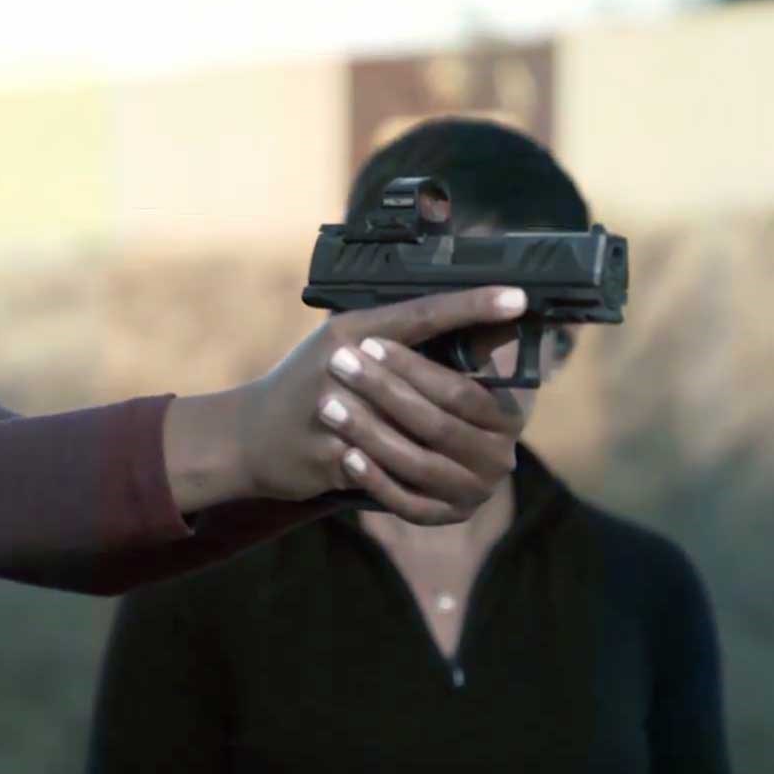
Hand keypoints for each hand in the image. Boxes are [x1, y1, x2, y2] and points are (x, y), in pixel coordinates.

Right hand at [225, 286, 528, 523]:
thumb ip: (396, 340)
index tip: (518, 296)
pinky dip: (416, 473)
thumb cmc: (308, 386)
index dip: (472, 305)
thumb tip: (473, 335)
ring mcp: (330, 410)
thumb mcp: (344, 345)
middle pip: (425, 377)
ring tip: (491, 445)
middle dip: (472, 387)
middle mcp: (339, 362)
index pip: (422, 311)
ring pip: (410, 428)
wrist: (249, 435)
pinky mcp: (325, 454)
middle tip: (525, 394)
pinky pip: (385, 468)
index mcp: (349, 329)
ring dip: (449, 439)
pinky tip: (445, 477)